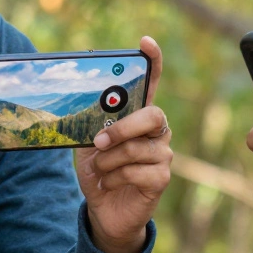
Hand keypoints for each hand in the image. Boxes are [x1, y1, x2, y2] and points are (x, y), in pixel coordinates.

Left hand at [76, 36, 171, 252]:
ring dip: (107, 161)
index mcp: (139, 115)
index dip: (152, 61)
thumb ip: (93, 123)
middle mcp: (157, 131)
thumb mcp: (89, 143)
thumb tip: (90, 104)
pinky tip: (108, 183)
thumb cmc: (100, 171)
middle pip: (152, 115)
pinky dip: (113, 178)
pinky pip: (135, 171)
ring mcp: (163, 154)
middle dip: (121, 128)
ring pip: (135, 148)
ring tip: (100, 170)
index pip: (151, 82)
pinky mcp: (161, 178)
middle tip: (98, 142)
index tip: (145, 43)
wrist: (105, 210)